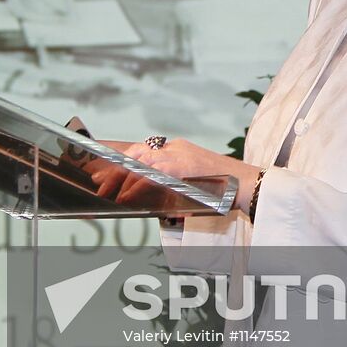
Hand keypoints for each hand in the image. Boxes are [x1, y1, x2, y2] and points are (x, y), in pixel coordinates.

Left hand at [118, 138, 260, 212]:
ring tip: (108, 192)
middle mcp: (176, 148)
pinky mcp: (182, 168)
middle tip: (99, 182)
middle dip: (114, 168)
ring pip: (140, 161)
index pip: (143, 150)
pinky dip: (135, 186)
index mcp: (178, 149)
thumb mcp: (193, 181)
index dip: (122, 160)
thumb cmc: (223, 188)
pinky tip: (126, 197)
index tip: (105, 171)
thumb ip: (172, 183)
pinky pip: (151, 174)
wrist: (248, 184)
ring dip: (120, 178)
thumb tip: (149, 195)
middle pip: (136, 153)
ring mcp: (179, 156)